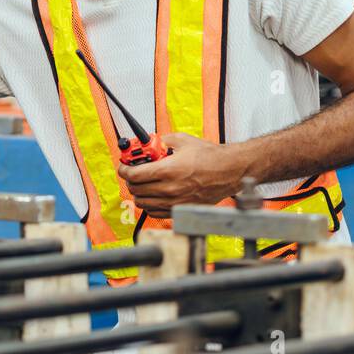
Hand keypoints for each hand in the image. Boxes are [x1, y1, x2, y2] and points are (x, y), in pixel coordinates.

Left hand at [118, 132, 248, 218]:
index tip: (123, 166)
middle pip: (136, 190)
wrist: (229, 171)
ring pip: (143, 204)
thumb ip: (163, 141)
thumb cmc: (210, 157)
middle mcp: (169, 189)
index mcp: (167, 170)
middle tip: (133, 172)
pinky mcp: (180, 210)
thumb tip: (150, 143)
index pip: (134, 175)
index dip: (124, 169)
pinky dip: (150, 204)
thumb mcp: (183, 141)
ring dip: (139, 193)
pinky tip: (154, 194)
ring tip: (144, 183)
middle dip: (131, 180)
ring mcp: (175, 202)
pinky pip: (155, 212)